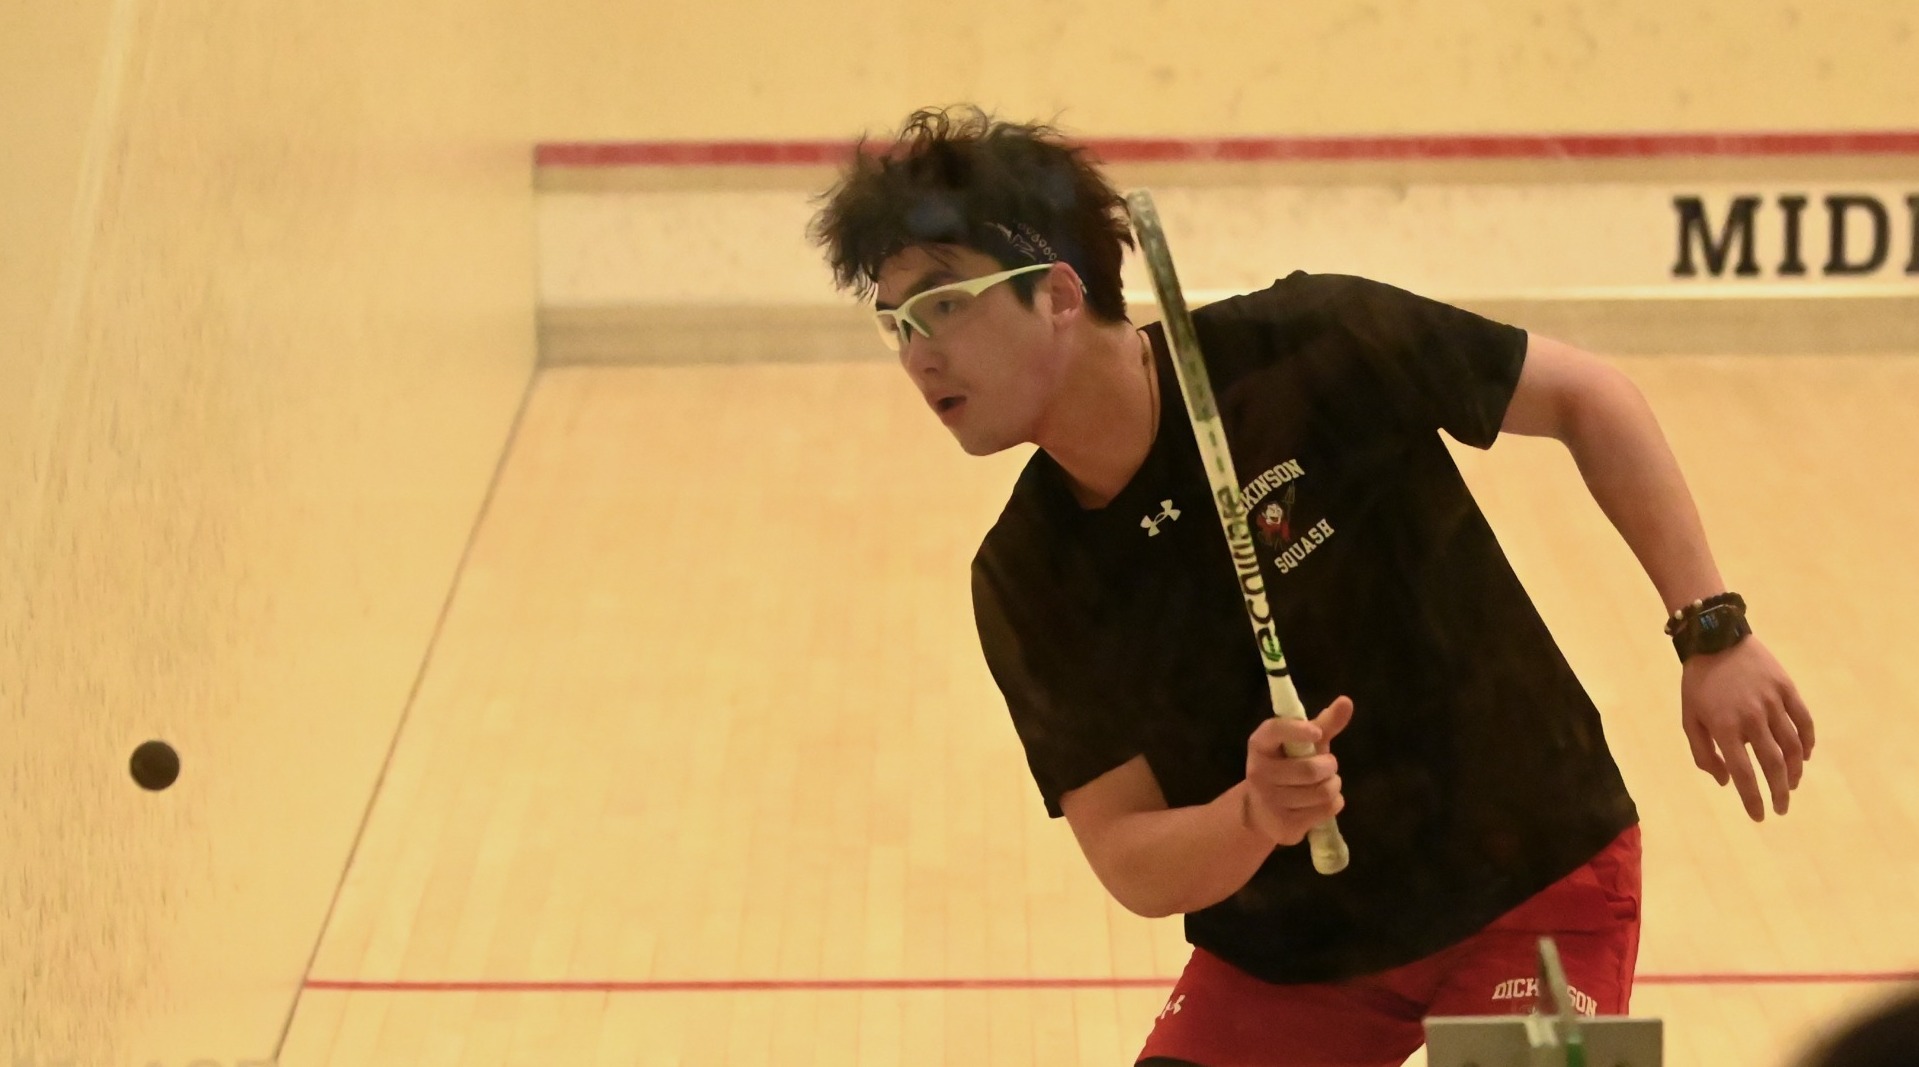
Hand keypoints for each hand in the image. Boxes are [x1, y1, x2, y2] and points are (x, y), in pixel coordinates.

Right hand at [1243, 696, 1352, 845]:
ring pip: (1321, 792)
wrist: (1261, 811)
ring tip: (1326, 783)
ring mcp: (1269, 802)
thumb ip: (1324, 723)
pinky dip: (1334, 803)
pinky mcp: (1283, 825)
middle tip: (1328, 766)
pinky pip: (1325, 811)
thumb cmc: (1287, 767)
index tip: (1317, 733)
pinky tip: (1323, 801)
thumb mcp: (1302, 744)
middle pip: (1309, 769)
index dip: (1297, 730)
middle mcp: (1258, 772)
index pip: (1274, 731)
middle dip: (1330, 766)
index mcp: (1260, 745)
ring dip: (1333, 785)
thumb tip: (1347, 701)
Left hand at [1681, 635, 1815, 820]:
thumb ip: (1704, 753)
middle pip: (1773, 764)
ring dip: (1795, 770)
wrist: (1715, 640)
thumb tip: (1725, 782)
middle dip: (1779, 791)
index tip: (1759, 816)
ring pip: (1792, 745)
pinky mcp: (1786, 689)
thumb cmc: (1698, 684)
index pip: (1744, 773)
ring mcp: (1772, 702)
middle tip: (1780, 808)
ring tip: (1791, 784)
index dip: (1753, 798)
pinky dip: (1807, 742)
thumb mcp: (1689, 718)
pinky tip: (1804, 757)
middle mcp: (1751, 717)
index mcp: (1724, 726)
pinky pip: (1804, 721)